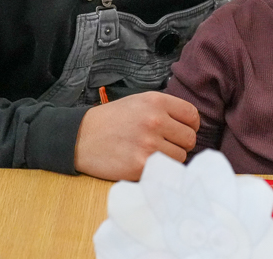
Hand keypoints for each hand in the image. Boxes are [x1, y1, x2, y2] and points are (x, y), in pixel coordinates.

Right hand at [74, 92, 199, 180]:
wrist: (80, 137)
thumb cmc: (112, 120)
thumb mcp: (139, 102)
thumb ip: (165, 109)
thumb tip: (191, 124)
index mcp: (156, 102)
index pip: (192, 116)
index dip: (191, 126)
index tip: (182, 131)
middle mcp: (155, 121)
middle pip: (190, 138)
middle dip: (181, 143)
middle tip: (166, 145)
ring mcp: (148, 144)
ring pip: (181, 157)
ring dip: (171, 158)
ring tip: (153, 154)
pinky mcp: (140, 165)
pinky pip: (165, 170)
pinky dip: (160, 170)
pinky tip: (147, 163)